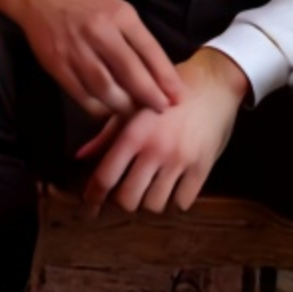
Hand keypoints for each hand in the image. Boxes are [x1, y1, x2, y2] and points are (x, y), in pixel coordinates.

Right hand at [0, 0, 182, 119]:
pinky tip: (107, 109)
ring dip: (124, 106)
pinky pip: (81, 94)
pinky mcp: (56, 64)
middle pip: (130, 73)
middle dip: (150, 96)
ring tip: (135, 112)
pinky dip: (98, 107)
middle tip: (161, 108)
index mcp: (119, 15)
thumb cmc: (83, 1)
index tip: (178, 96)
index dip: (166, 78)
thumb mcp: (115, 8)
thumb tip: (157, 72)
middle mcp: (99, 32)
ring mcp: (75, 49)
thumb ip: (135, 37)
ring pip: (106, 88)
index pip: (150, 51)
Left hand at [81, 48, 248, 216]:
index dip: (93, 197)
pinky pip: (182, 202)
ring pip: (155, 204)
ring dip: (147, 203)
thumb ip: (106, 136)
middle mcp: (155, 150)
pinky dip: (173, 202)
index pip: (105, 176)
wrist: (213, 84)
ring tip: (147, 192)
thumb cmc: (166, 97)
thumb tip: (80, 157)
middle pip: (128, 198)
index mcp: (133, 135)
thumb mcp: (133, 110)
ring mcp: (180, 160)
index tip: (89, 207)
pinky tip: (170, 191)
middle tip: (121, 198)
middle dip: (121, 203)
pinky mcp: (203, 167)